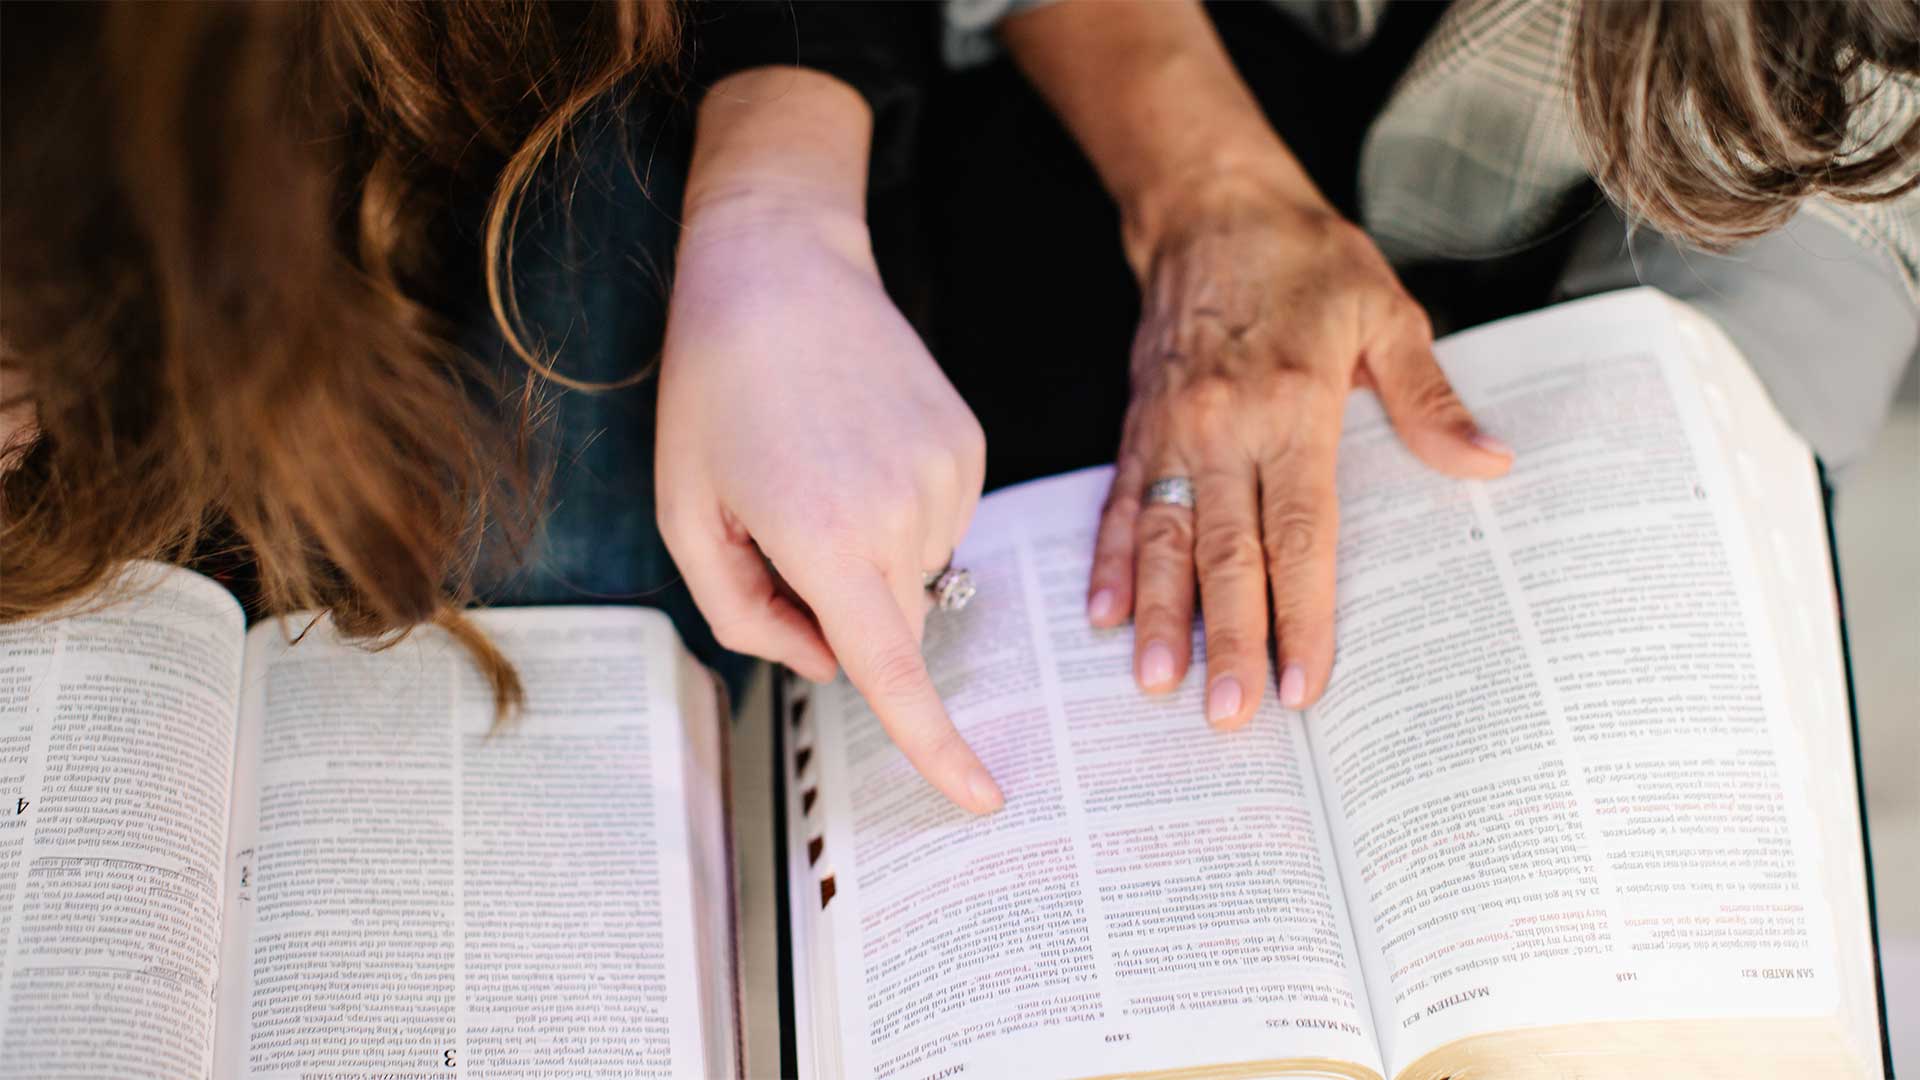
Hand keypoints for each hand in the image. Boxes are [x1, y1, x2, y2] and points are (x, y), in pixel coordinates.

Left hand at [657, 191, 999, 813]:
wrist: (779, 266)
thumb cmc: (713, 392)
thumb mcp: (687, 517)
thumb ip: (746, 616)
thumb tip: (828, 662)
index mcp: (828, 540)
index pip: (892, 673)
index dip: (937, 747)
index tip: (983, 797)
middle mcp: (905, 515)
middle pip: (889, 621)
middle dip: (839, 602)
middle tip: (776, 515)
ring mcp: (949, 476)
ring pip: (912, 571)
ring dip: (866, 549)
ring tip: (815, 460)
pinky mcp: (969, 447)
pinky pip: (935, 520)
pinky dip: (895, 508)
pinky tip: (856, 442)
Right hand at [1086, 170, 1513, 725]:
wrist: (1211, 209)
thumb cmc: (1306, 261)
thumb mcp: (1387, 314)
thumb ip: (1428, 400)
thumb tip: (1488, 462)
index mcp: (1291, 407)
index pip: (1300, 533)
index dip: (1301, 613)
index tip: (1304, 681)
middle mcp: (1222, 428)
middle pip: (1226, 553)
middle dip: (1227, 639)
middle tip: (1231, 716)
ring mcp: (1170, 433)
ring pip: (1164, 540)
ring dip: (1160, 616)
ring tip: (1157, 684)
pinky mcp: (1138, 429)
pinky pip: (1122, 505)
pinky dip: (1111, 563)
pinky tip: (1105, 615)